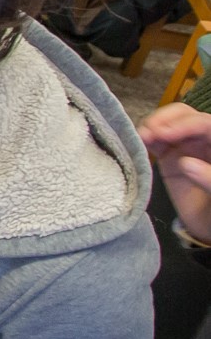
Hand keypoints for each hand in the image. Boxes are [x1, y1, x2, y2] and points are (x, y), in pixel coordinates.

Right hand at [141, 102, 210, 244]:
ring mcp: (184, 146)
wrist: (209, 223)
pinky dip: (143, 139)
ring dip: (151, 127)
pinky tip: (136, 143)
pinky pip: (155, 141)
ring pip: (166, 124)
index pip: (204, 123)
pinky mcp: (168, 156)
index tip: (164, 134)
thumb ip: (208, 178)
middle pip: (183, 116)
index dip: (184, 124)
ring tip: (139, 137)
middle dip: (165, 119)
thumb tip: (185, 163)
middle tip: (149, 132)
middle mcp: (202, 139)